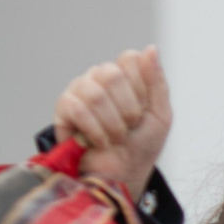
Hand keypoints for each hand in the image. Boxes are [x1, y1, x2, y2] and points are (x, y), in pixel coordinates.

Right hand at [55, 47, 170, 200]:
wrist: (123, 174)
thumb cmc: (141, 145)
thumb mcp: (160, 115)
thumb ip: (157, 81)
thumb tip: (150, 48)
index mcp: (125, 74)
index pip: (129, 59)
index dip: (140, 88)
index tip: (143, 110)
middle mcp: (101, 76)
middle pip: (112, 74)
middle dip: (127, 110)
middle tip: (128, 127)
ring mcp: (80, 89)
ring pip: (95, 93)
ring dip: (111, 124)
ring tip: (114, 138)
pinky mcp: (63, 107)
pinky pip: (77, 108)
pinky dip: (94, 130)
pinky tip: (98, 141)